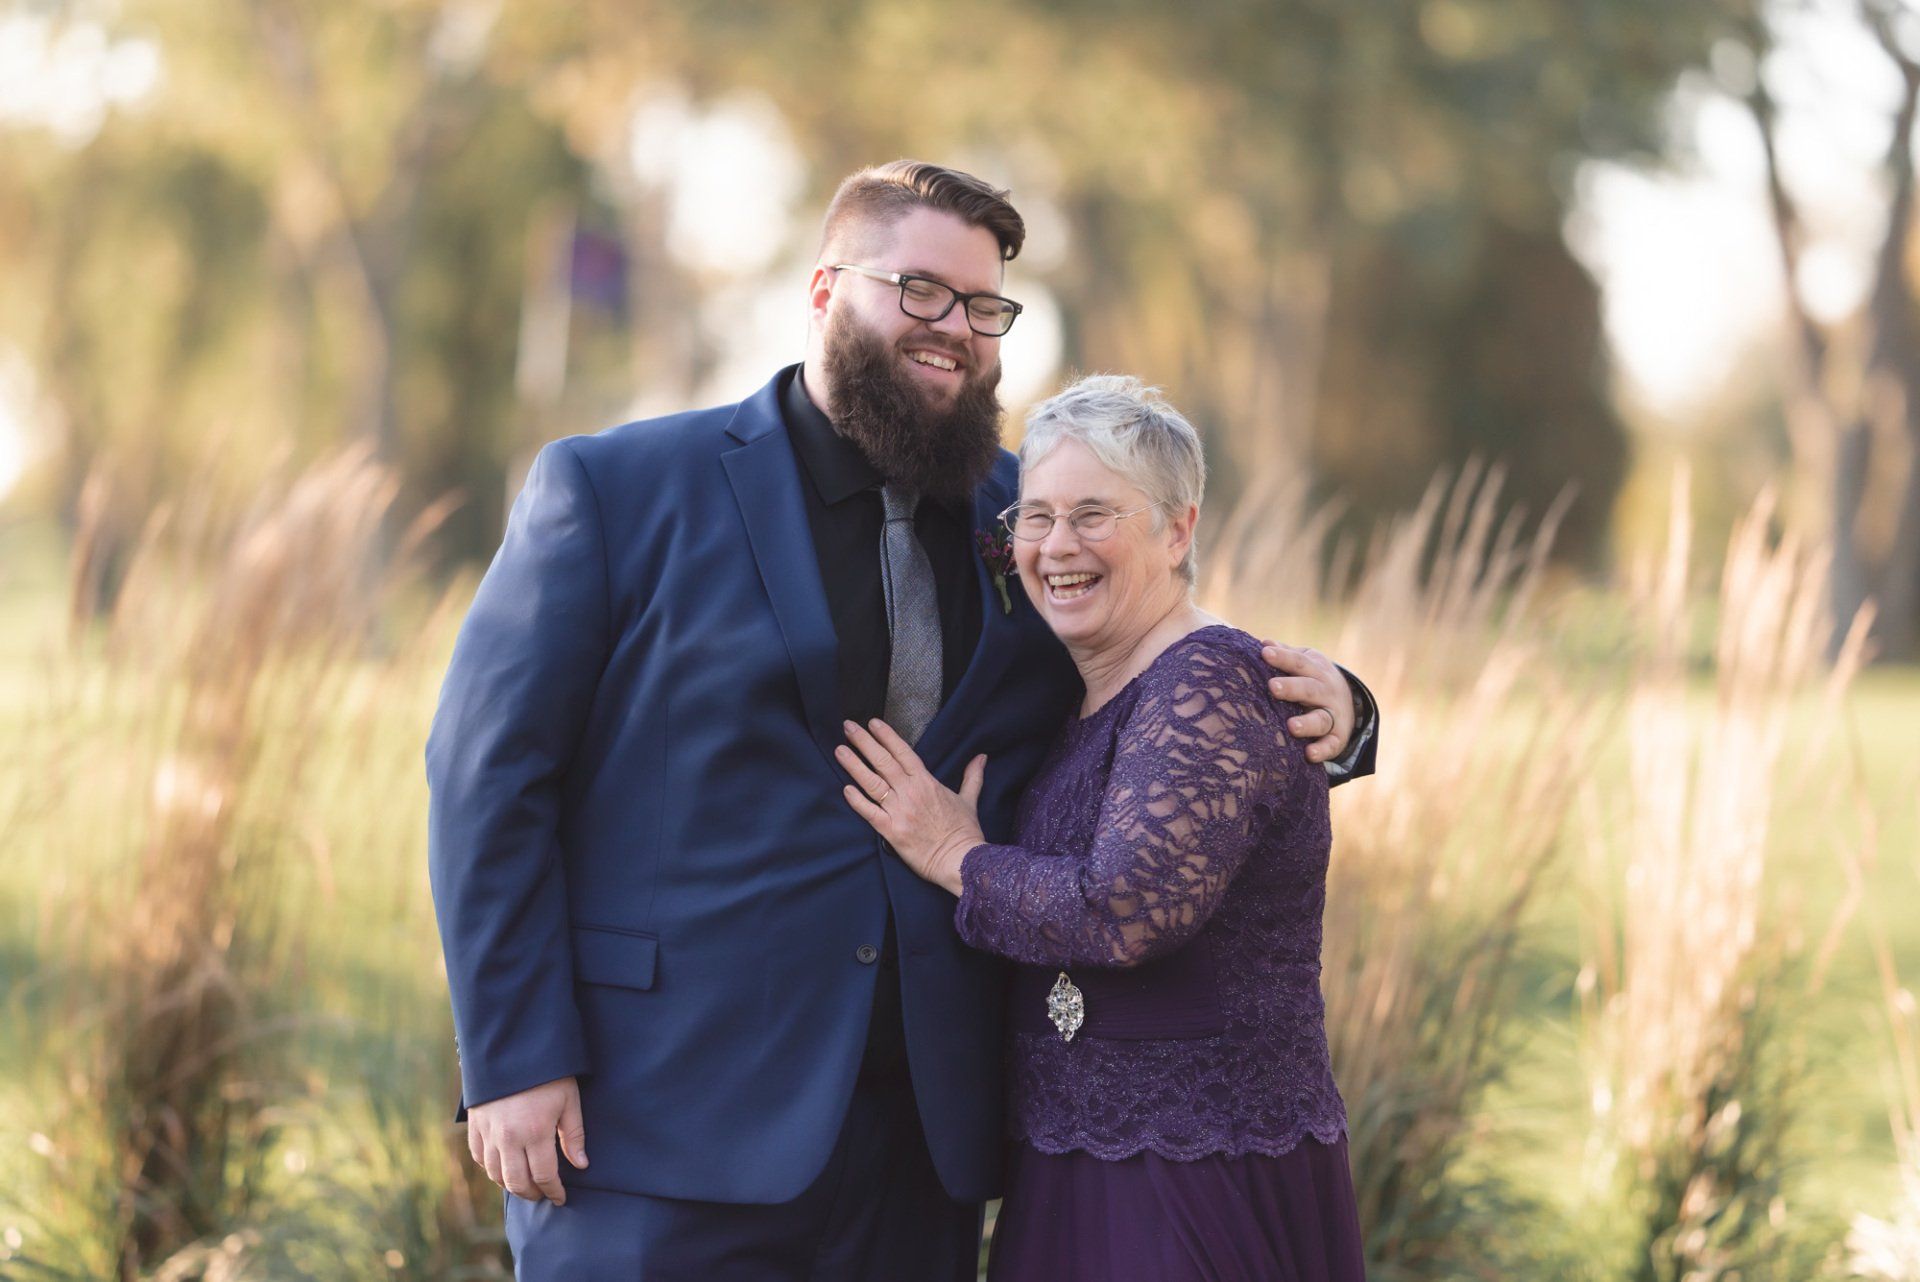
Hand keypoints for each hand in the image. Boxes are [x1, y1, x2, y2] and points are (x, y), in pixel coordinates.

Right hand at [467, 1075, 586, 1204]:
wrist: (513, 1047)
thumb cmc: (548, 1074)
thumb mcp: (569, 1100)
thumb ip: (574, 1135)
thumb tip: (581, 1165)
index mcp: (535, 1132)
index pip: (544, 1176)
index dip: (553, 1191)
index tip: (560, 1198)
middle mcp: (508, 1138)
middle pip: (517, 1182)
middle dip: (532, 1193)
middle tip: (543, 1194)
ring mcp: (488, 1132)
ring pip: (495, 1174)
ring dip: (511, 1184)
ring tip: (525, 1184)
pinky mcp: (475, 1125)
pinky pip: (479, 1157)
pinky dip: (491, 1168)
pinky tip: (502, 1168)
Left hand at [837, 719, 986, 895]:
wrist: (961, 861)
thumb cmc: (965, 832)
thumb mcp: (969, 800)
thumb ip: (972, 776)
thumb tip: (981, 757)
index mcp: (927, 782)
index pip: (903, 753)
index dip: (886, 736)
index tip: (872, 723)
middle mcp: (911, 792)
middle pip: (883, 762)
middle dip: (864, 742)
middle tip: (848, 727)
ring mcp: (900, 811)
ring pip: (872, 783)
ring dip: (854, 765)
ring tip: (840, 750)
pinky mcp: (892, 831)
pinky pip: (870, 813)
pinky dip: (857, 801)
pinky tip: (845, 789)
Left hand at [1260, 642, 1353, 763]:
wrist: (1348, 702)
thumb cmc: (1313, 679)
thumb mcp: (1305, 663)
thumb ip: (1286, 655)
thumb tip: (1264, 643)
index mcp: (1316, 670)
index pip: (1299, 662)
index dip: (1283, 658)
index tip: (1265, 653)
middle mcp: (1326, 692)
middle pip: (1309, 689)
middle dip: (1292, 688)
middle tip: (1273, 687)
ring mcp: (1333, 715)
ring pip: (1320, 719)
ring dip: (1307, 723)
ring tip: (1291, 726)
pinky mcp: (1337, 737)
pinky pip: (1331, 745)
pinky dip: (1323, 750)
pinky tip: (1309, 754)